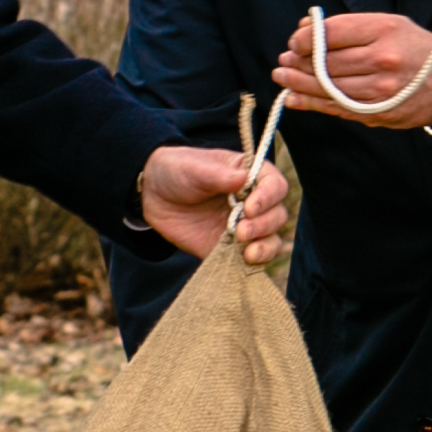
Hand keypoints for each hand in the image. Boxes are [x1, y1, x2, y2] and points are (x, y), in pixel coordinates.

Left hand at [139, 145, 288, 266]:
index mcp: (251, 176)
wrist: (153, 195)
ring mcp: (245, 227)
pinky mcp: (231, 249)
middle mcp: (254, 202)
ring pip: (272, 240)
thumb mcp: (193, 168)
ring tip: (247, 251)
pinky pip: (252, 260)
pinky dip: (254, 263)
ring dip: (265, 247)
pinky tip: (243, 261)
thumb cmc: (178, 172)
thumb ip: (219, 175)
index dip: (268, 197)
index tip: (249, 208)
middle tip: (241, 231)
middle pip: (277, 216)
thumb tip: (244, 179)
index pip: (275, 186)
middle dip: (264, 225)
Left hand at [271, 12, 431, 133]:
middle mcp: (383, 60)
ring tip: (282, 76)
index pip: (332, 33)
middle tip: (284, 60)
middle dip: (298, 62)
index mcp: (385, 30)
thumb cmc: (415, 48)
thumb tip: (305, 29)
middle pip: (327, 63)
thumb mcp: (389, 24)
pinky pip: (337, 109)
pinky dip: (311, 104)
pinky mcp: (377, 113)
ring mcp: (380, 90)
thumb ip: (348, 27)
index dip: (305, 38)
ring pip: (328, 88)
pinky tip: (294, 98)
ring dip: (298, 84)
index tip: (294, 41)